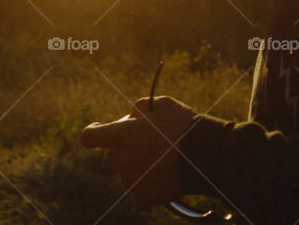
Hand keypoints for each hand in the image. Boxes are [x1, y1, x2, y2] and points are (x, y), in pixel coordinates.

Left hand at [80, 96, 195, 204]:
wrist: (208, 156)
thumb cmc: (185, 126)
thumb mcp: (165, 104)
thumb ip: (141, 106)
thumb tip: (131, 115)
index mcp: (125, 136)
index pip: (90, 137)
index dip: (92, 131)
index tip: (98, 129)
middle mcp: (124, 160)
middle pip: (111, 156)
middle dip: (123, 148)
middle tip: (145, 142)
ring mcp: (133, 180)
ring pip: (126, 171)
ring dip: (137, 164)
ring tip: (163, 157)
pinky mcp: (145, 195)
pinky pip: (140, 186)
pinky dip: (149, 179)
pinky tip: (167, 171)